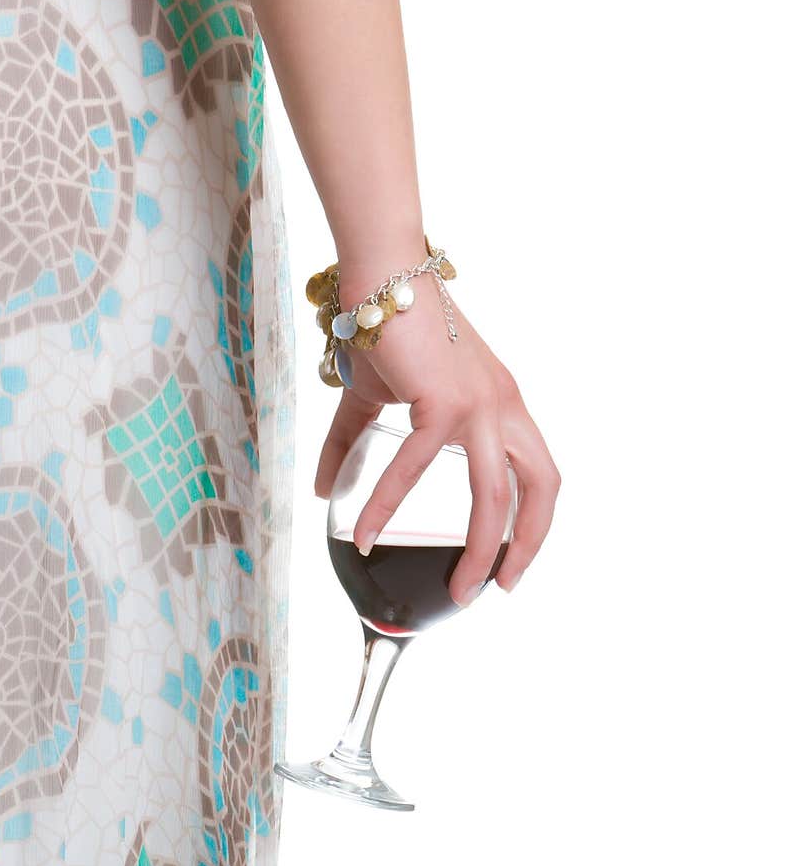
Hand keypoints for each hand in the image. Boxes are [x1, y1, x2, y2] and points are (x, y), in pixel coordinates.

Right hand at [314, 272, 559, 605]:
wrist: (380, 273)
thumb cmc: (385, 330)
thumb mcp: (374, 399)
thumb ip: (353, 448)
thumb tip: (325, 493)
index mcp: (503, 406)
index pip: (539, 473)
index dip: (534, 521)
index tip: (512, 560)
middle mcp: (504, 406)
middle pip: (541, 490)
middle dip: (529, 547)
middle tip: (499, 589)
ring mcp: (481, 404)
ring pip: (497, 495)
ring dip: (481, 551)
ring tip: (457, 592)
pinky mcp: (446, 400)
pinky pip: (420, 467)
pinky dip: (391, 506)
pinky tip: (367, 535)